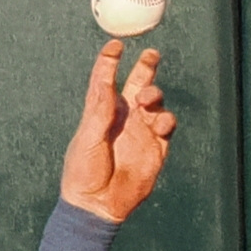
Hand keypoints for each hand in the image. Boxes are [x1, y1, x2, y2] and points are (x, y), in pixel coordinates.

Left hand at [58, 43, 174, 222]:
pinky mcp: (156, 148)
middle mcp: (124, 117)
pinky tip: (159, 123)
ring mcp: (141, 131)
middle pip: (139, 83)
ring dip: (154, 94)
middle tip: (151, 53)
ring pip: (156, 101)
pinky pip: (167, 126)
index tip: (115, 45)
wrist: (97, 205)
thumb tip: (106, 79)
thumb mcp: (87, 137)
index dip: (110, 61)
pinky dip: (166, 119)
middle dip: (146, 67)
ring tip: (147, 100)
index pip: (107, 79)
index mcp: (102, 111)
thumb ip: (99, 109)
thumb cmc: (83, 172)